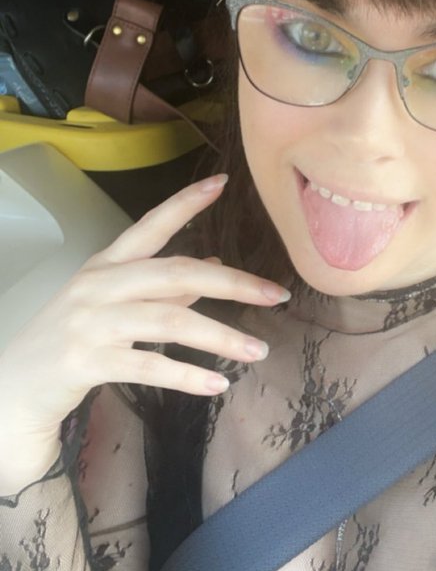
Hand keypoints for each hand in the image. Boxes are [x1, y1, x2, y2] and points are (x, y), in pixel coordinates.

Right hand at [0, 174, 288, 469]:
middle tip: (275, 294)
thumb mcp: (113, 304)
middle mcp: (99, 285)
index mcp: (106, 264)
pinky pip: (148, 365)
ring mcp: (91, 322)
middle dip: (232, 282)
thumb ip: (163, 287)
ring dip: (221, 337)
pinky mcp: (87, 361)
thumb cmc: (71, 341)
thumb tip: (211, 261)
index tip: (223, 183)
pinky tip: (218, 385)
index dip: (186, 203)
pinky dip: (188, 375)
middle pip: (176, 272)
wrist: (14, 387)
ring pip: (170, 321)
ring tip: (258, 351)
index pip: (151, 225)